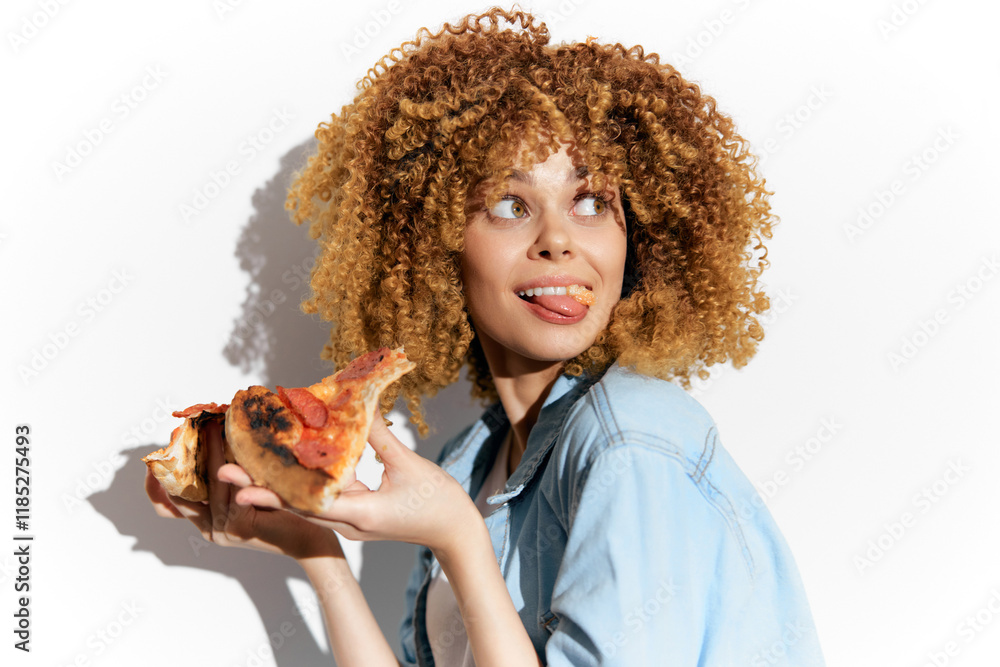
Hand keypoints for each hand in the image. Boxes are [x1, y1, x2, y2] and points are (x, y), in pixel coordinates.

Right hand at [144, 419, 341, 560]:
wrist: (309, 537)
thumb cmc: (281, 510)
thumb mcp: (250, 492)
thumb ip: (232, 477)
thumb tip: (215, 437)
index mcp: (207, 522)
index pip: (169, 507)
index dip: (156, 486)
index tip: (151, 462)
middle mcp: (210, 528)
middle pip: (182, 494)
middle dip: (179, 461)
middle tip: (180, 433)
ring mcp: (224, 529)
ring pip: (211, 485)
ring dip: (210, 453)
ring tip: (212, 427)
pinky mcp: (241, 525)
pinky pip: (232, 491)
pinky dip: (231, 467)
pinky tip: (234, 446)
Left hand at [232, 411, 481, 556]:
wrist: (456, 533)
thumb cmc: (439, 502)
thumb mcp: (409, 465)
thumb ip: (378, 437)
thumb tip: (355, 406)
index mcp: (361, 514)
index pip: (308, 505)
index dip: (274, 496)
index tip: (244, 487)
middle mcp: (349, 522)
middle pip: (297, 506)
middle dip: (260, 490)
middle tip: (224, 474)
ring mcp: (352, 521)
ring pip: (306, 505)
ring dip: (275, 488)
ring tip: (242, 471)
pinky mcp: (357, 515)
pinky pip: (323, 501)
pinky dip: (302, 486)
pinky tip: (286, 469)